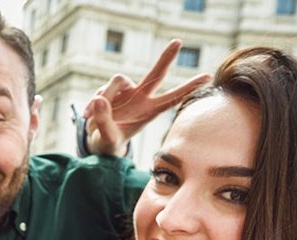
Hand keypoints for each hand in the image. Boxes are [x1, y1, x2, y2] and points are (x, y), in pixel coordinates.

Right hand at [84, 39, 210, 155]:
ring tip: (92, 117)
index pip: (172, 98)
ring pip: (117, 80)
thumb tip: (100, 99)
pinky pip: (102, 89)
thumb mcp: (107, 138)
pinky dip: (93, 103)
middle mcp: (140, 97)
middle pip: (156, 74)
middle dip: (166, 57)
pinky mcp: (110, 90)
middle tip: (178, 41)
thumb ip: (104, 121)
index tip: (208, 76)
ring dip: (106, 94)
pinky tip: (88, 116)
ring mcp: (125, 92)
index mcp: (149, 112)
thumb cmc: (109, 141)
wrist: (97, 140)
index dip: (189, 87)